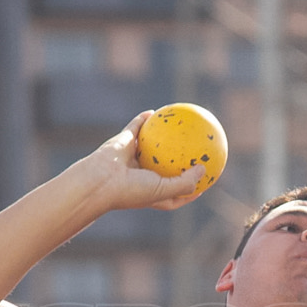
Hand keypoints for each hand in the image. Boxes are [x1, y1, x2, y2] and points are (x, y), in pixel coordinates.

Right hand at [88, 111, 206, 211]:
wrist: (100, 180)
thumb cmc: (132, 190)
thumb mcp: (163, 192)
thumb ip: (185, 183)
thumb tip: (203, 169)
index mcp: (152, 194)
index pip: (176, 194)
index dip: (191, 189)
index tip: (206, 181)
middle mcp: (143, 177)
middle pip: (165, 168)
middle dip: (179, 161)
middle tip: (195, 152)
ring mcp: (133, 159)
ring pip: (151, 146)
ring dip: (162, 138)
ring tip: (176, 128)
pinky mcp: (123, 143)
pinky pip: (136, 128)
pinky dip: (143, 120)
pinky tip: (155, 112)